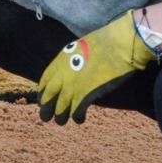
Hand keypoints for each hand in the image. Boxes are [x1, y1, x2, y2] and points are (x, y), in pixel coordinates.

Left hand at [35, 11, 158, 124]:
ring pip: (60, 106)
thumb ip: (74, 58)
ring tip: (60, 121)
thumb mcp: (81, 46)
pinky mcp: (86, 94)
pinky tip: (79, 119)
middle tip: (45, 116)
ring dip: (59, 116)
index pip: (45, 79)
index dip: (43, 91)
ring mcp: (73, 85)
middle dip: (46, 107)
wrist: (119, 44)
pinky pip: (76, 110)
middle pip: (49, 95)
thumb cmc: (107, 41)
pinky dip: (77, 117)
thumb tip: (75, 66)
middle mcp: (63, 74)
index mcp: (61, 59)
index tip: (42, 99)